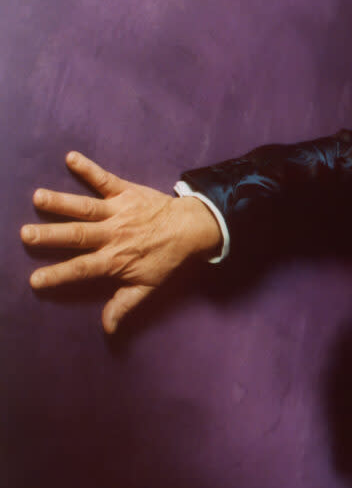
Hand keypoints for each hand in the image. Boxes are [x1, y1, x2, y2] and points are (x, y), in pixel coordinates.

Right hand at [21, 151, 221, 333]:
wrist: (190, 228)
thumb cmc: (166, 258)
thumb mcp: (147, 286)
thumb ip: (124, 305)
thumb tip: (107, 329)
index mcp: (114, 259)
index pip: (81, 269)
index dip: (58, 275)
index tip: (34, 280)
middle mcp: (112, 234)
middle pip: (77, 235)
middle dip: (50, 235)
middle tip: (25, 233)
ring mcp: (118, 211)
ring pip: (85, 207)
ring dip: (62, 201)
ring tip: (39, 197)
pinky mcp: (125, 191)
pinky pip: (104, 179)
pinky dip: (89, 168)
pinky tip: (71, 158)